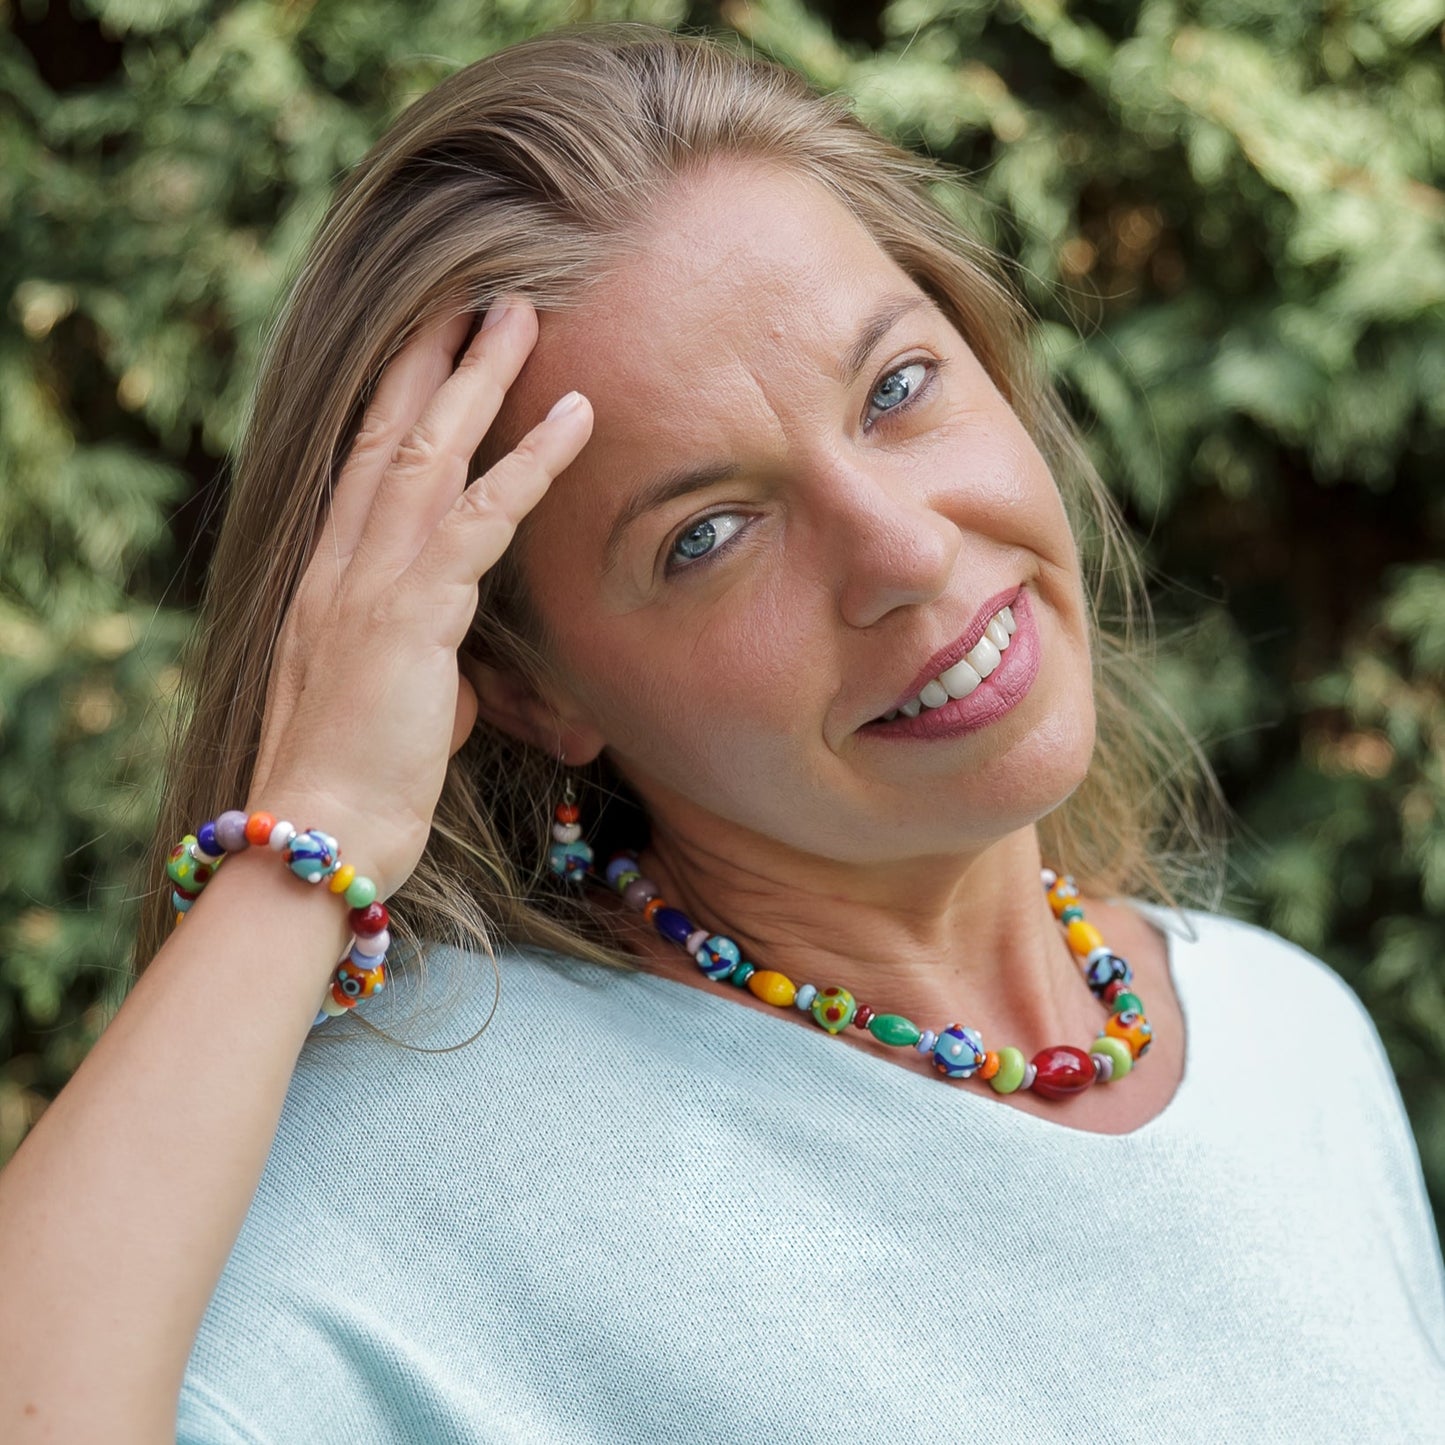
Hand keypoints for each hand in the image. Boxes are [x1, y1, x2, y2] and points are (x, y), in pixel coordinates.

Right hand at [246, 300, 591, 892]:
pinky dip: (530, 463)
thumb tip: (455, 669)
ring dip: (478, 378)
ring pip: (426, 451)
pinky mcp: (409, 614)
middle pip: (385, 431)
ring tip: (518, 314)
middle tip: (476, 294)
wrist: (321, 832)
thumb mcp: (390, 704)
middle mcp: (339, 563)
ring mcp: (368, 582)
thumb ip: (421, 662)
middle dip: (431, 357)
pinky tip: (574, 417)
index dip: (395, 395)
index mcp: (327, 578)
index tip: (429, 344)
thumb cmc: (356, 780)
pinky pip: (478, 518)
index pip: (360, 463)